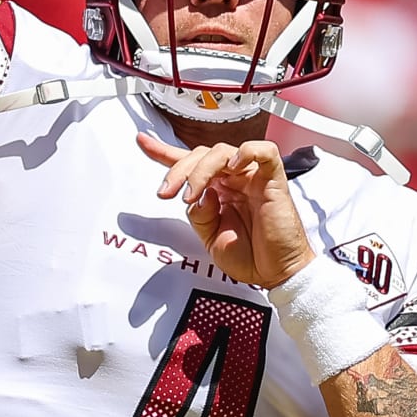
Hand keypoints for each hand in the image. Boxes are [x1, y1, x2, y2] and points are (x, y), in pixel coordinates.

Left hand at [138, 133, 316, 288]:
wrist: (275, 274)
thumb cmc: (249, 257)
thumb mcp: (210, 238)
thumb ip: (199, 214)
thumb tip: (198, 193)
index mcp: (217, 190)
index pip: (189, 163)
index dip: (164, 152)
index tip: (142, 142)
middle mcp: (233, 179)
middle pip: (200, 155)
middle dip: (178, 170)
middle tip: (167, 192)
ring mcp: (252, 177)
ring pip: (222, 151)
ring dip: (200, 170)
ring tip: (192, 194)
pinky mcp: (273, 179)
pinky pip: (263, 151)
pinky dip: (245, 152)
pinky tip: (233, 167)